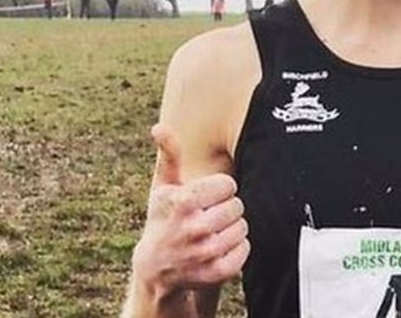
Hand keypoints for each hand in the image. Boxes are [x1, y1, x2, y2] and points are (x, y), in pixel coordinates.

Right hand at [131, 123, 249, 296]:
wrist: (155, 269)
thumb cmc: (163, 219)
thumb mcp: (163, 187)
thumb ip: (169, 155)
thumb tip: (159, 127)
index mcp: (183, 202)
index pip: (228, 184)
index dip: (219, 190)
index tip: (206, 198)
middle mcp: (194, 228)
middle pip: (237, 206)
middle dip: (226, 209)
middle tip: (209, 216)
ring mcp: (205, 252)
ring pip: (243, 227)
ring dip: (232, 228)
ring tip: (213, 232)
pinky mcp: (216, 272)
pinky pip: (244, 251)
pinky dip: (237, 249)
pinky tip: (219, 247)